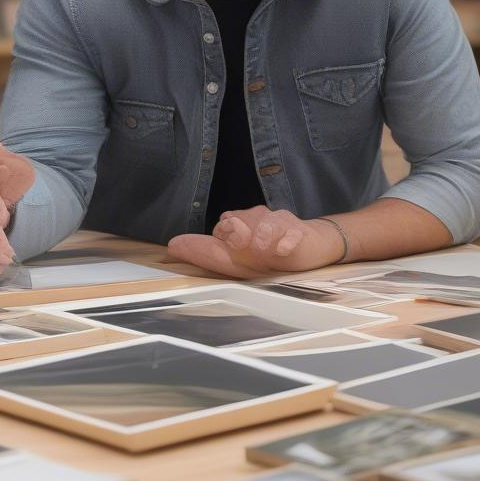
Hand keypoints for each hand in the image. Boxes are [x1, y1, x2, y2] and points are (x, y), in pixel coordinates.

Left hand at [167, 206, 345, 277]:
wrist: (308, 250)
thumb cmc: (268, 256)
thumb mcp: (236, 261)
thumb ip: (206, 253)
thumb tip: (171, 246)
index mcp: (237, 224)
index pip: (221, 227)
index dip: (219, 238)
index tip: (221, 248)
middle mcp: (254, 219)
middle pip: (239, 221)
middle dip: (236, 232)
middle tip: (238, 246)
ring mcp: (277, 223)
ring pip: (265, 223)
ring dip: (261, 236)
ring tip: (262, 251)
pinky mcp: (298, 230)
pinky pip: (291, 232)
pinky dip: (286, 241)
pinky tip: (281, 252)